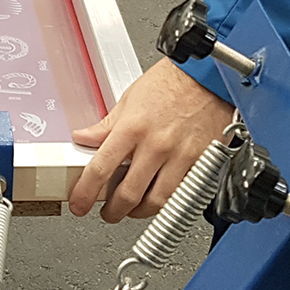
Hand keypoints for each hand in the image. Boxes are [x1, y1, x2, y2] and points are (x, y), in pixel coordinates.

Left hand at [69, 58, 233, 221]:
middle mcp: (156, 145)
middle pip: (128, 194)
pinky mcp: (201, 164)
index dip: (85, 193)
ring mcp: (180, 157)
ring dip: (139, 213)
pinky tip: (159, 198)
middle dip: (112, 211)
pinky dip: (168, 203)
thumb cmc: (173, 82)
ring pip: (156, 202)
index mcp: (132, 127)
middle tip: (107, 212)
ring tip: (132, 209)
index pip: (100, 169)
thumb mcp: (130, 99)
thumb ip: (105, 125)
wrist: (210, 76)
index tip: (79, 204)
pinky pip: (182, 195)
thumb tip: (83, 138)